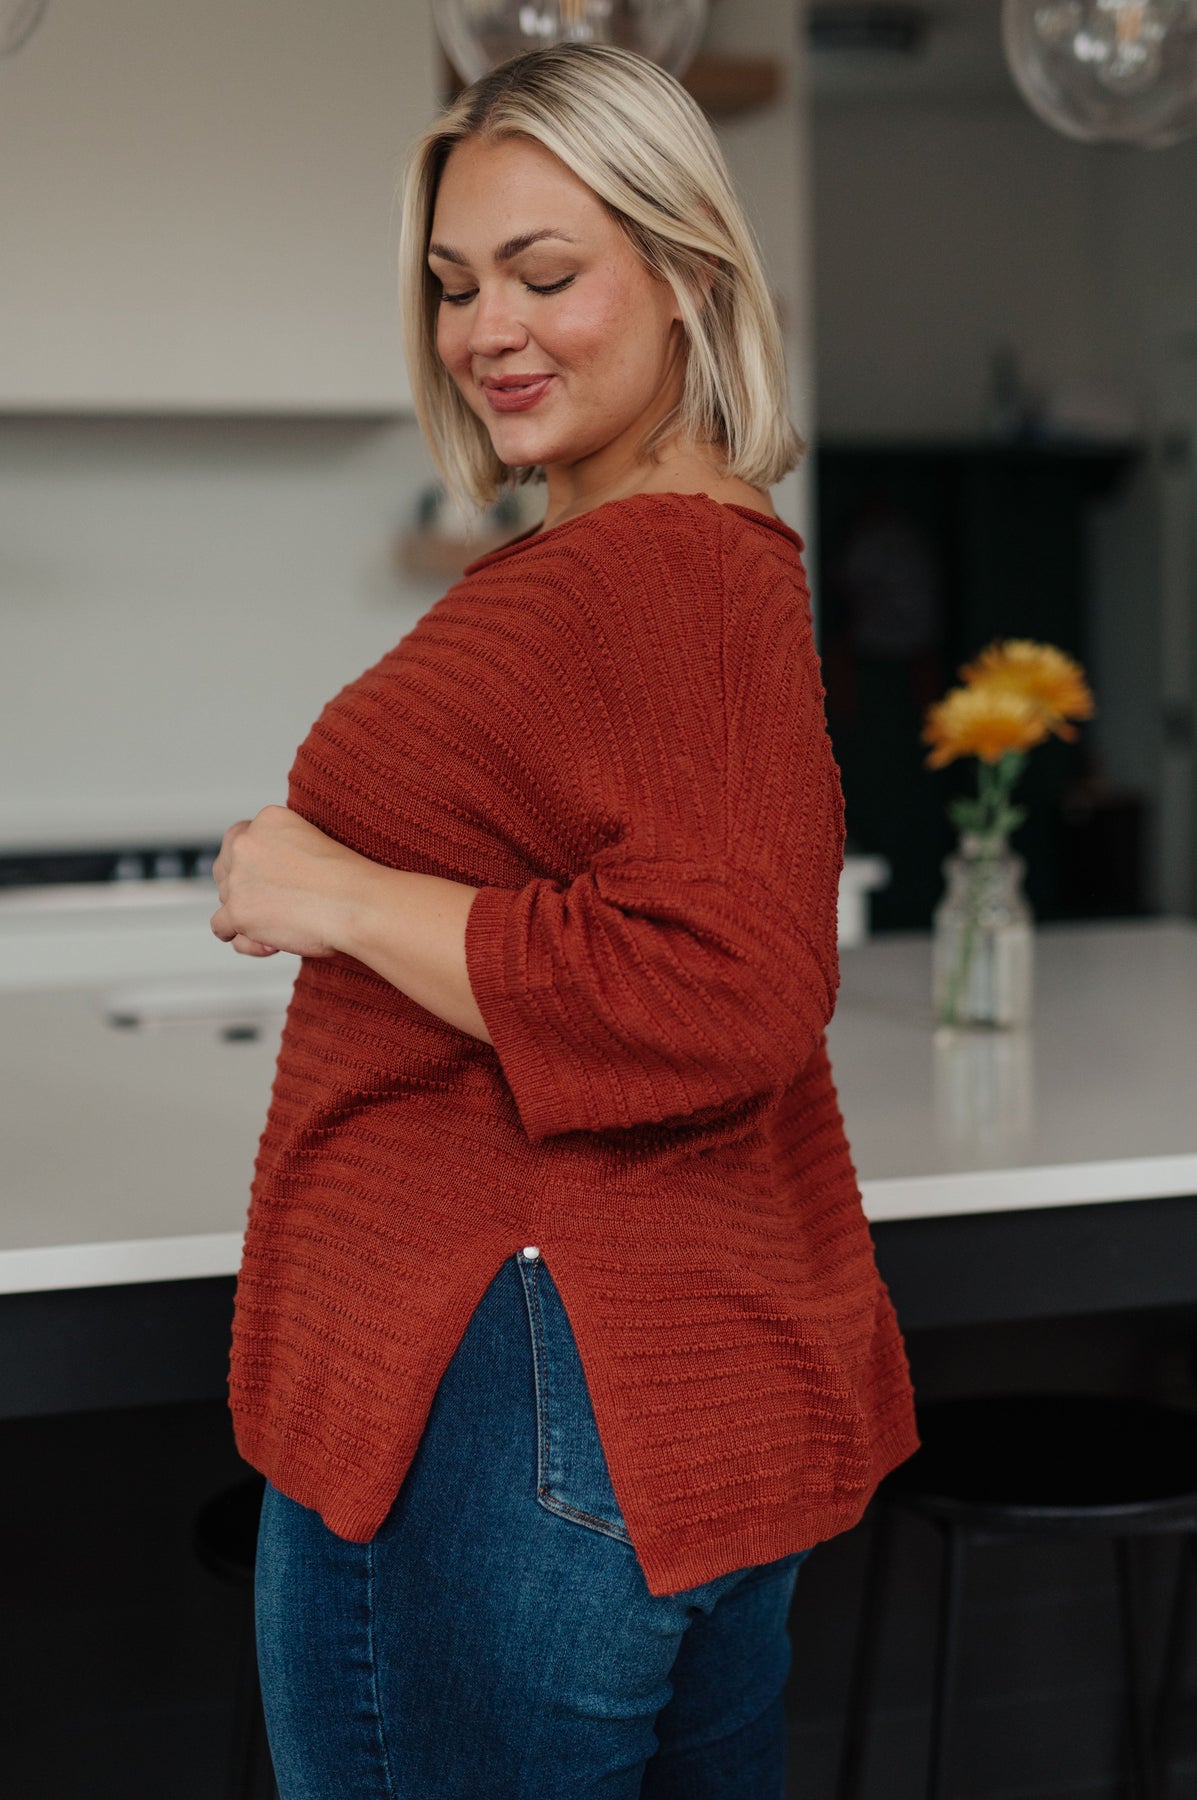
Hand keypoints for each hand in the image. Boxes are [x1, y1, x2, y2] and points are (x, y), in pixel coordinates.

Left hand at [210, 805, 360, 958]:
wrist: (357, 903)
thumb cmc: (347, 882)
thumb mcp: (311, 845)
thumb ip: (280, 851)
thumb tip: (259, 884)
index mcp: (268, 819)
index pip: (240, 840)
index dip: (253, 865)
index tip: (272, 881)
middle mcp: (247, 842)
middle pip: (226, 869)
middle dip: (246, 889)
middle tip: (278, 904)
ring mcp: (238, 877)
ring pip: (225, 899)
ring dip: (249, 915)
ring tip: (284, 926)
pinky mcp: (238, 910)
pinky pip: (222, 928)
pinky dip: (246, 940)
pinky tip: (270, 944)